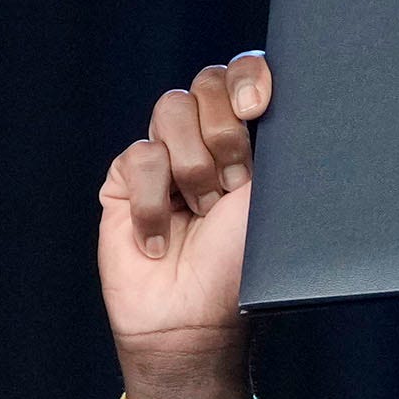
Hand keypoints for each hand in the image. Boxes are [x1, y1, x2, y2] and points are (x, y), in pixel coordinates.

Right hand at [95, 56, 269, 398]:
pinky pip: (140, 157)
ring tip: (201, 215)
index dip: (247, 76)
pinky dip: (155, 205)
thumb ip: (272, 144)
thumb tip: (274, 97)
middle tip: (234, 186)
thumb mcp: (272, 201)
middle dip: (224, 134)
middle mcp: (205, 140)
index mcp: (249, 139)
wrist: (194, 325)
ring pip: (171, 108)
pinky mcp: (124, 181)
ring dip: (193, 168)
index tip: (256, 107)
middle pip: (206, 82)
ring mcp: (163, 157)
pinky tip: (161, 241)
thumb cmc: (242, 273)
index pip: (244, 73)